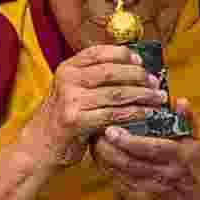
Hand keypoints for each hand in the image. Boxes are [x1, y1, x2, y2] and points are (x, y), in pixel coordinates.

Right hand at [19, 45, 167, 166]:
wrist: (40, 146)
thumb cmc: (64, 118)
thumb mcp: (72, 91)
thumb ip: (93, 78)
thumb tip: (133, 67)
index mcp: (68, 67)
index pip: (99, 52)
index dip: (123, 55)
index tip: (141, 62)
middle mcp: (67, 79)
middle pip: (111, 71)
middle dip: (138, 76)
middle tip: (156, 83)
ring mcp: (70, 99)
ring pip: (116, 93)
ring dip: (142, 96)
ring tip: (159, 99)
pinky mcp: (76, 120)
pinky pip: (113, 114)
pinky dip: (134, 114)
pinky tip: (148, 115)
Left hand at [92, 99, 199, 199]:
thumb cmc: (198, 170)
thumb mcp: (198, 144)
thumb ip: (187, 121)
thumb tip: (180, 100)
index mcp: (180, 156)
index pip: (149, 148)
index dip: (127, 140)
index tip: (111, 128)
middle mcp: (165, 175)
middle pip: (128, 162)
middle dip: (108, 148)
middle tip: (96, 132)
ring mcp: (151, 190)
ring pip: (120, 173)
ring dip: (103, 158)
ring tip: (95, 141)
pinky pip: (118, 184)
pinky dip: (107, 170)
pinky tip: (101, 158)